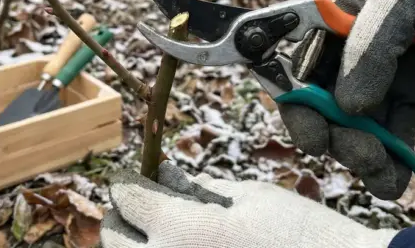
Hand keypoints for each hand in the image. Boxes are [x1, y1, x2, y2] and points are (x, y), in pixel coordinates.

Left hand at [100, 162, 397, 247]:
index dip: (128, 180)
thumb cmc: (302, 235)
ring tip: (164, 231)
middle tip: (145, 203)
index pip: (127, 197)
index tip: (135, 174)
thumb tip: (165, 174)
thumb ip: (198, 187)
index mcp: (181, 232)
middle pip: (111, 239)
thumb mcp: (250, 198)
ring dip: (137, 245)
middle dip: (122, 216)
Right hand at [283, 0, 414, 198]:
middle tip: (359, 154)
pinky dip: (393, 158)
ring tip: (382, 173)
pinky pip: (394, 131)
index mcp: (328, 22)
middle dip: (334, 135)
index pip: (295, 66)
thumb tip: (348, 108)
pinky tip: (396, 180)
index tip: (313, 134)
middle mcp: (347, 51)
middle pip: (322, 104)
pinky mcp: (412, 90)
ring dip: (363, 154)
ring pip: (357, 125)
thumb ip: (370, 47)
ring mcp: (380, 73)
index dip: (296, 103)